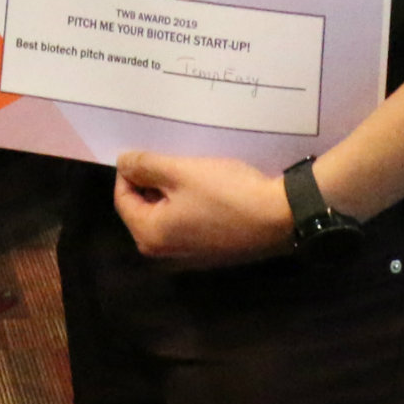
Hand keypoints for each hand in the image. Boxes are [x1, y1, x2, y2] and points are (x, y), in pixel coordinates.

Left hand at [111, 151, 294, 268]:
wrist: (281, 217)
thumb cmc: (226, 193)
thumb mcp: (180, 172)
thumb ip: (145, 166)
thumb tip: (122, 163)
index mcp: (150, 236)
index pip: (122, 198)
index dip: (130, 170)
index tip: (148, 149)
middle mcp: (165, 254)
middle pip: (144, 207)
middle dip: (152, 180)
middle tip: (168, 155)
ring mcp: (189, 255)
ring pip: (167, 213)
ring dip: (172, 189)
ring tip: (186, 165)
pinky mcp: (210, 250)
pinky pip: (187, 221)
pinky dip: (189, 202)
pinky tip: (205, 184)